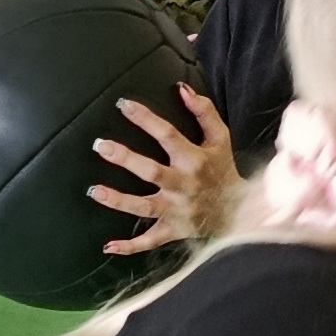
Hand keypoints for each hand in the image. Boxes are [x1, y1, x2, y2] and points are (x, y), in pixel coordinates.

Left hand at [90, 82, 240, 254]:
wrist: (240, 211)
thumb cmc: (224, 170)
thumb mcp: (220, 138)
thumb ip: (204, 111)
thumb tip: (181, 89)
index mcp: (194, 159)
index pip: (167, 135)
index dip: (145, 118)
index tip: (122, 105)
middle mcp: (184, 185)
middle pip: (151, 171)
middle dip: (125, 159)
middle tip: (101, 145)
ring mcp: (177, 210)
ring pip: (144, 207)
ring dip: (119, 200)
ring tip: (95, 190)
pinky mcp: (173, 230)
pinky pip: (150, 241)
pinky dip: (130, 247)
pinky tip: (108, 247)